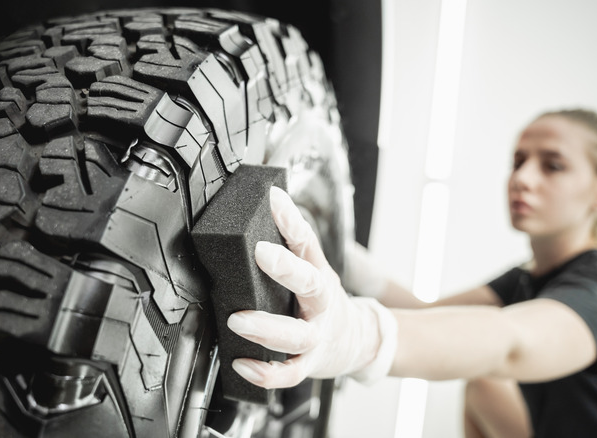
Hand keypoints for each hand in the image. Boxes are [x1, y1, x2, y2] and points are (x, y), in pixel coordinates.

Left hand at [227, 187, 395, 388]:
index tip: (273, 199)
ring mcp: (315, 337)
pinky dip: (267, 373)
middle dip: (287, 269)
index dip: (292, 219)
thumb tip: (268, 206)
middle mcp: (320, 306)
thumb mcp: (317, 270)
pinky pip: (288, 374)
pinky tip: (243, 364)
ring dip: (267, 329)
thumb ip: (293, 245)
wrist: (358, 343)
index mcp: (320, 277)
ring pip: (296, 336)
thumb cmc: (326, 303)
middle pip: (311, 285)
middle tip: (260, 253)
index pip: (308, 241)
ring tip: (238, 322)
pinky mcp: (307, 364)